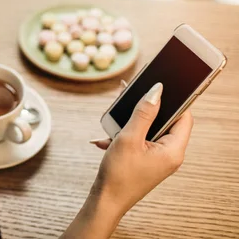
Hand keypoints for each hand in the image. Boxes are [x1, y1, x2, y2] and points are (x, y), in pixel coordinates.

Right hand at [91, 82, 193, 213]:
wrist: (105, 201)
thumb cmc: (119, 174)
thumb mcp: (129, 138)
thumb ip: (144, 113)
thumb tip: (156, 90)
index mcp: (173, 150)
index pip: (184, 116)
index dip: (172, 100)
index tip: (156, 88)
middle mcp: (169, 154)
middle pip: (164, 121)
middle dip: (144, 111)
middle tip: (129, 99)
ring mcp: (157, 158)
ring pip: (148, 130)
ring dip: (129, 125)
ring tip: (112, 125)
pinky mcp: (145, 160)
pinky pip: (139, 140)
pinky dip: (123, 137)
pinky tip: (106, 140)